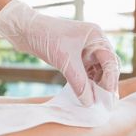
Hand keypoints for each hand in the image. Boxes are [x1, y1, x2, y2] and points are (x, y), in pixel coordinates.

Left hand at [0, 0, 119, 105]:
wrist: (24, 30)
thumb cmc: (45, 36)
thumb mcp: (65, 61)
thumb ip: (79, 82)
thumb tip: (89, 102)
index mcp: (96, 37)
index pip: (111, 62)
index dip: (111, 81)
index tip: (108, 99)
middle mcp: (93, 42)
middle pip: (107, 67)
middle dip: (106, 85)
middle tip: (105, 104)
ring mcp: (84, 49)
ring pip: (97, 71)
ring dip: (96, 86)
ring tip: (94, 103)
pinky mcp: (75, 56)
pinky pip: (85, 72)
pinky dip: (86, 83)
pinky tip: (84, 95)